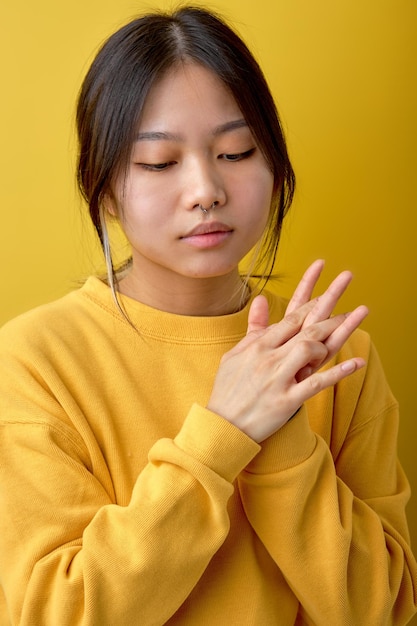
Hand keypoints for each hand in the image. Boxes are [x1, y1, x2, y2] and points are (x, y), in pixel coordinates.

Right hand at [207, 261, 367, 441]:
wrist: (222, 425)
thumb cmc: (228, 389)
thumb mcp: (235, 354)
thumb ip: (253, 328)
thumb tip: (260, 299)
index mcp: (258, 346)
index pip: (290, 319)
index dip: (312, 306)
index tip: (327, 297)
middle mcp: (269, 358)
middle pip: (305, 329)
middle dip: (330, 315)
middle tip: (349, 308)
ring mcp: (278, 379)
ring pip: (311, 350)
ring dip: (328, 343)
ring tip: (338, 341)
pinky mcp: (287, 401)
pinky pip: (317, 383)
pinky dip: (339, 373)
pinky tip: (357, 364)